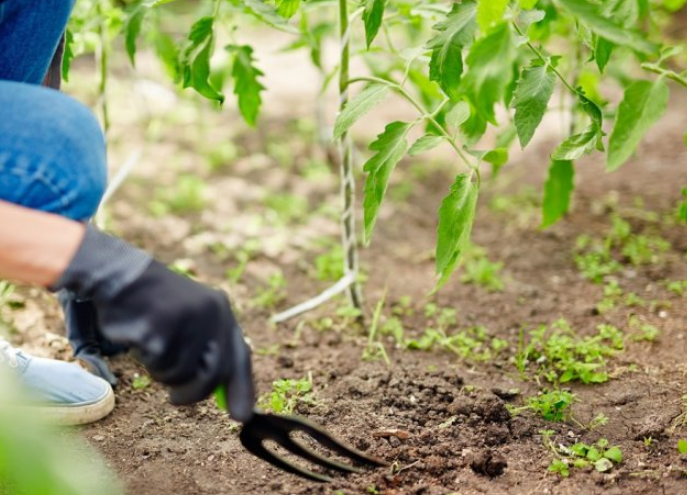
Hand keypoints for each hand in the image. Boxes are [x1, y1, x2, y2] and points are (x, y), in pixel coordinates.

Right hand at [52, 226, 254, 420]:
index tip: (241, 417)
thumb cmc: (155, 305)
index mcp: (221, 309)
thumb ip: (210, 352)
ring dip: (162, 373)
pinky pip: (158, 364)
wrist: (121, 276)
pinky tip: (139, 338)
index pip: (240, 356)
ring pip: (180, 373)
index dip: (242, 388)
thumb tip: (224, 394)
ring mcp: (186, 321)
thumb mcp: (192, 319)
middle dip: (193, 394)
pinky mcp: (159, 328)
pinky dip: (146, 360)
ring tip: (151, 347)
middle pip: (213, 375)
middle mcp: (210, 314)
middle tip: (176, 400)